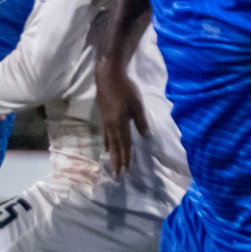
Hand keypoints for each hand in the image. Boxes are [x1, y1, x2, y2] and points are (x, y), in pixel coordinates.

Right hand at [96, 61, 147, 175]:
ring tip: (112, 164)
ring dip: (112, 154)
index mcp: (121, 124)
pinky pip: (105, 134)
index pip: (125, 145)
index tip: (127, 170)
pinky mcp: (103, 116)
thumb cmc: (125, 89)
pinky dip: (106, 143)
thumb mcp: (137, 105)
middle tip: (117, 175)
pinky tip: (105, 147)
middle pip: (116, 147)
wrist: (108, 76)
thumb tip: (146, 136)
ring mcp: (106, 122)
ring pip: (109, 142)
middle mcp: (112, 126)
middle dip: (117, 161)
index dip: (127, 158)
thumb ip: (141, 121)